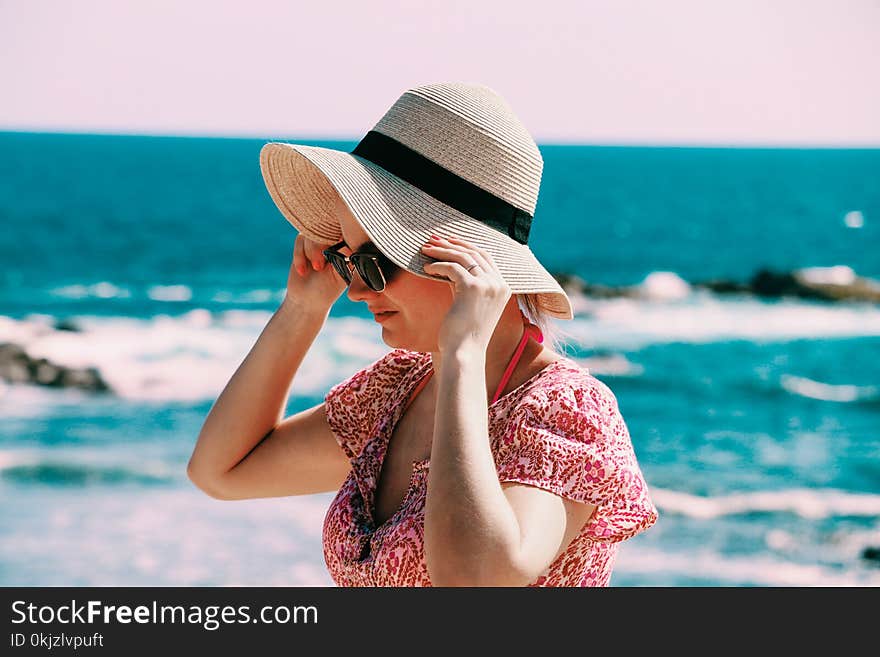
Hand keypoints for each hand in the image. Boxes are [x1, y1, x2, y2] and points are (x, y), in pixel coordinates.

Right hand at [281, 233, 346, 313]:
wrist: (306, 300)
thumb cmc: (327, 290)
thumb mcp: (339, 275)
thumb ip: (344, 257)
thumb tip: (348, 240)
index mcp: (349, 247)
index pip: (347, 231)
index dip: (339, 237)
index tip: (333, 253)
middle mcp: (336, 241)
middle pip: (329, 229)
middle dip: (321, 247)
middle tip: (319, 267)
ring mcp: (320, 240)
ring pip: (314, 233)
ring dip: (311, 251)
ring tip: (315, 269)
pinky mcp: (304, 242)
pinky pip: (301, 238)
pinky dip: (300, 255)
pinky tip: (302, 271)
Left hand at [421, 235, 510, 352]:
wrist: (464, 353)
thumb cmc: (463, 334)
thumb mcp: (469, 304)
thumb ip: (465, 285)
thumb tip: (449, 267)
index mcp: (503, 287)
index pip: (485, 256)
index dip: (466, 246)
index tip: (448, 242)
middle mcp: (499, 284)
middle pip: (474, 252)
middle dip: (451, 244)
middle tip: (432, 241)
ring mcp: (488, 285)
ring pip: (463, 257)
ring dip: (442, 251)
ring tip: (425, 250)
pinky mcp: (473, 288)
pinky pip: (452, 267)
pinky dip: (437, 265)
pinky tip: (426, 269)